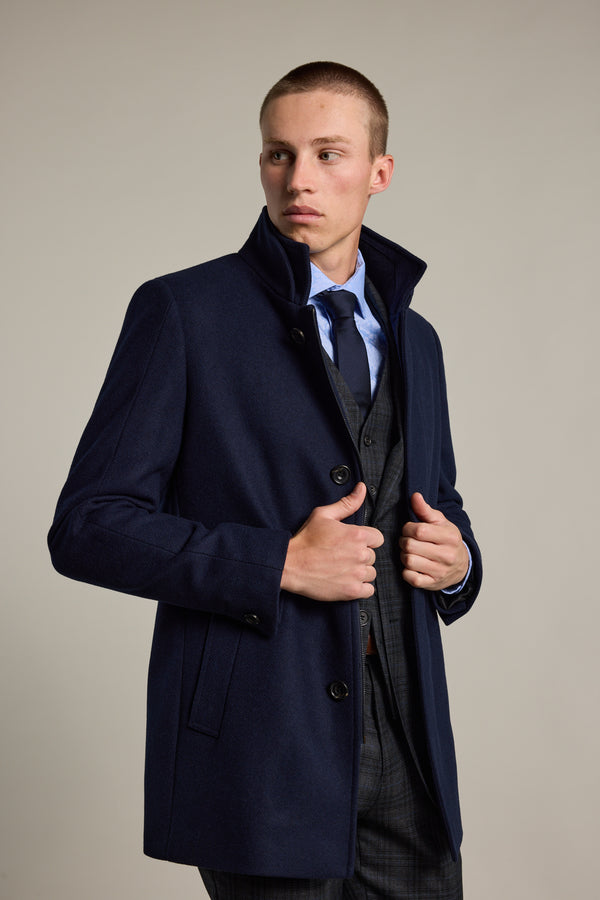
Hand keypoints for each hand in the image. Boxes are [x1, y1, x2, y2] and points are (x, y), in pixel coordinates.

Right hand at [281, 482, 383, 601]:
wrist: (290, 565)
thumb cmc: (305, 539)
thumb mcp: (324, 515)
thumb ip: (347, 503)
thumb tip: (362, 488)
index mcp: (357, 535)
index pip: (377, 538)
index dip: (365, 540)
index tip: (352, 543)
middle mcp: (360, 554)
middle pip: (373, 556)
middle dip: (360, 556)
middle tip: (342, 556)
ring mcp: (356, 574)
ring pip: (371, 573)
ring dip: (360, 572)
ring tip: (342, 569)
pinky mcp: (352, 591)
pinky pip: (369, 590)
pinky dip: (360, 587)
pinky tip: (346, 581)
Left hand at [400, 493, 468, 590]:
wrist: (461, 565)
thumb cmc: (448, 541)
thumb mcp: (441, 523)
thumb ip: (426, 510)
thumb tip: (415, 496)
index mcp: (450, 537)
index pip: (419, 530)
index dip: (408, 528)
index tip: (409, 529)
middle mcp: (447, 555)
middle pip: (411, 546)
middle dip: (404, 541)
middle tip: (407, 540)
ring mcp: (440, 571)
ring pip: (409, 561)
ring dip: (404, 555)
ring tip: (409, 552)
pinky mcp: (432, 583)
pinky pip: (411, 578)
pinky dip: (406, 571)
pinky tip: (412, 565)